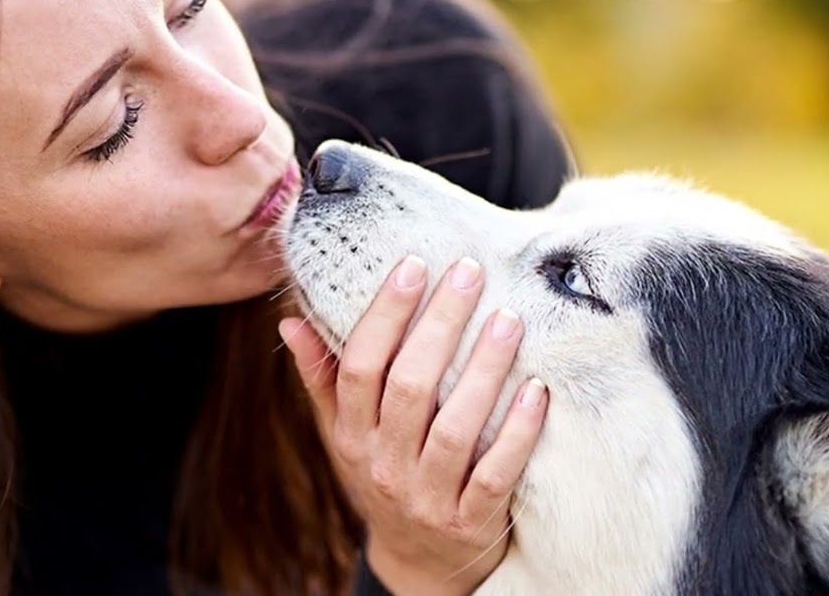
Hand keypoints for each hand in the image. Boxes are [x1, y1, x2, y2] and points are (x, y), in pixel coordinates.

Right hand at [280, 256, 548, 595]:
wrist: (421, 562)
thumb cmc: (384, 475)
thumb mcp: (344, 432)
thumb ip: (323, 377)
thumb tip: (291, 319)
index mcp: (352, 435)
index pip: (362, 366)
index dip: (386, 314)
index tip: (414, 266)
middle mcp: (383, 465)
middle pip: (410, 387)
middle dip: (440, 324)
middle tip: (471, 272)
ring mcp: (427, 497)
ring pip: (454, 429)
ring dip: (483, 371)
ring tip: (508, 320)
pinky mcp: (470, 522)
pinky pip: (495, 474)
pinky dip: (517, 433)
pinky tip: (537, 390)